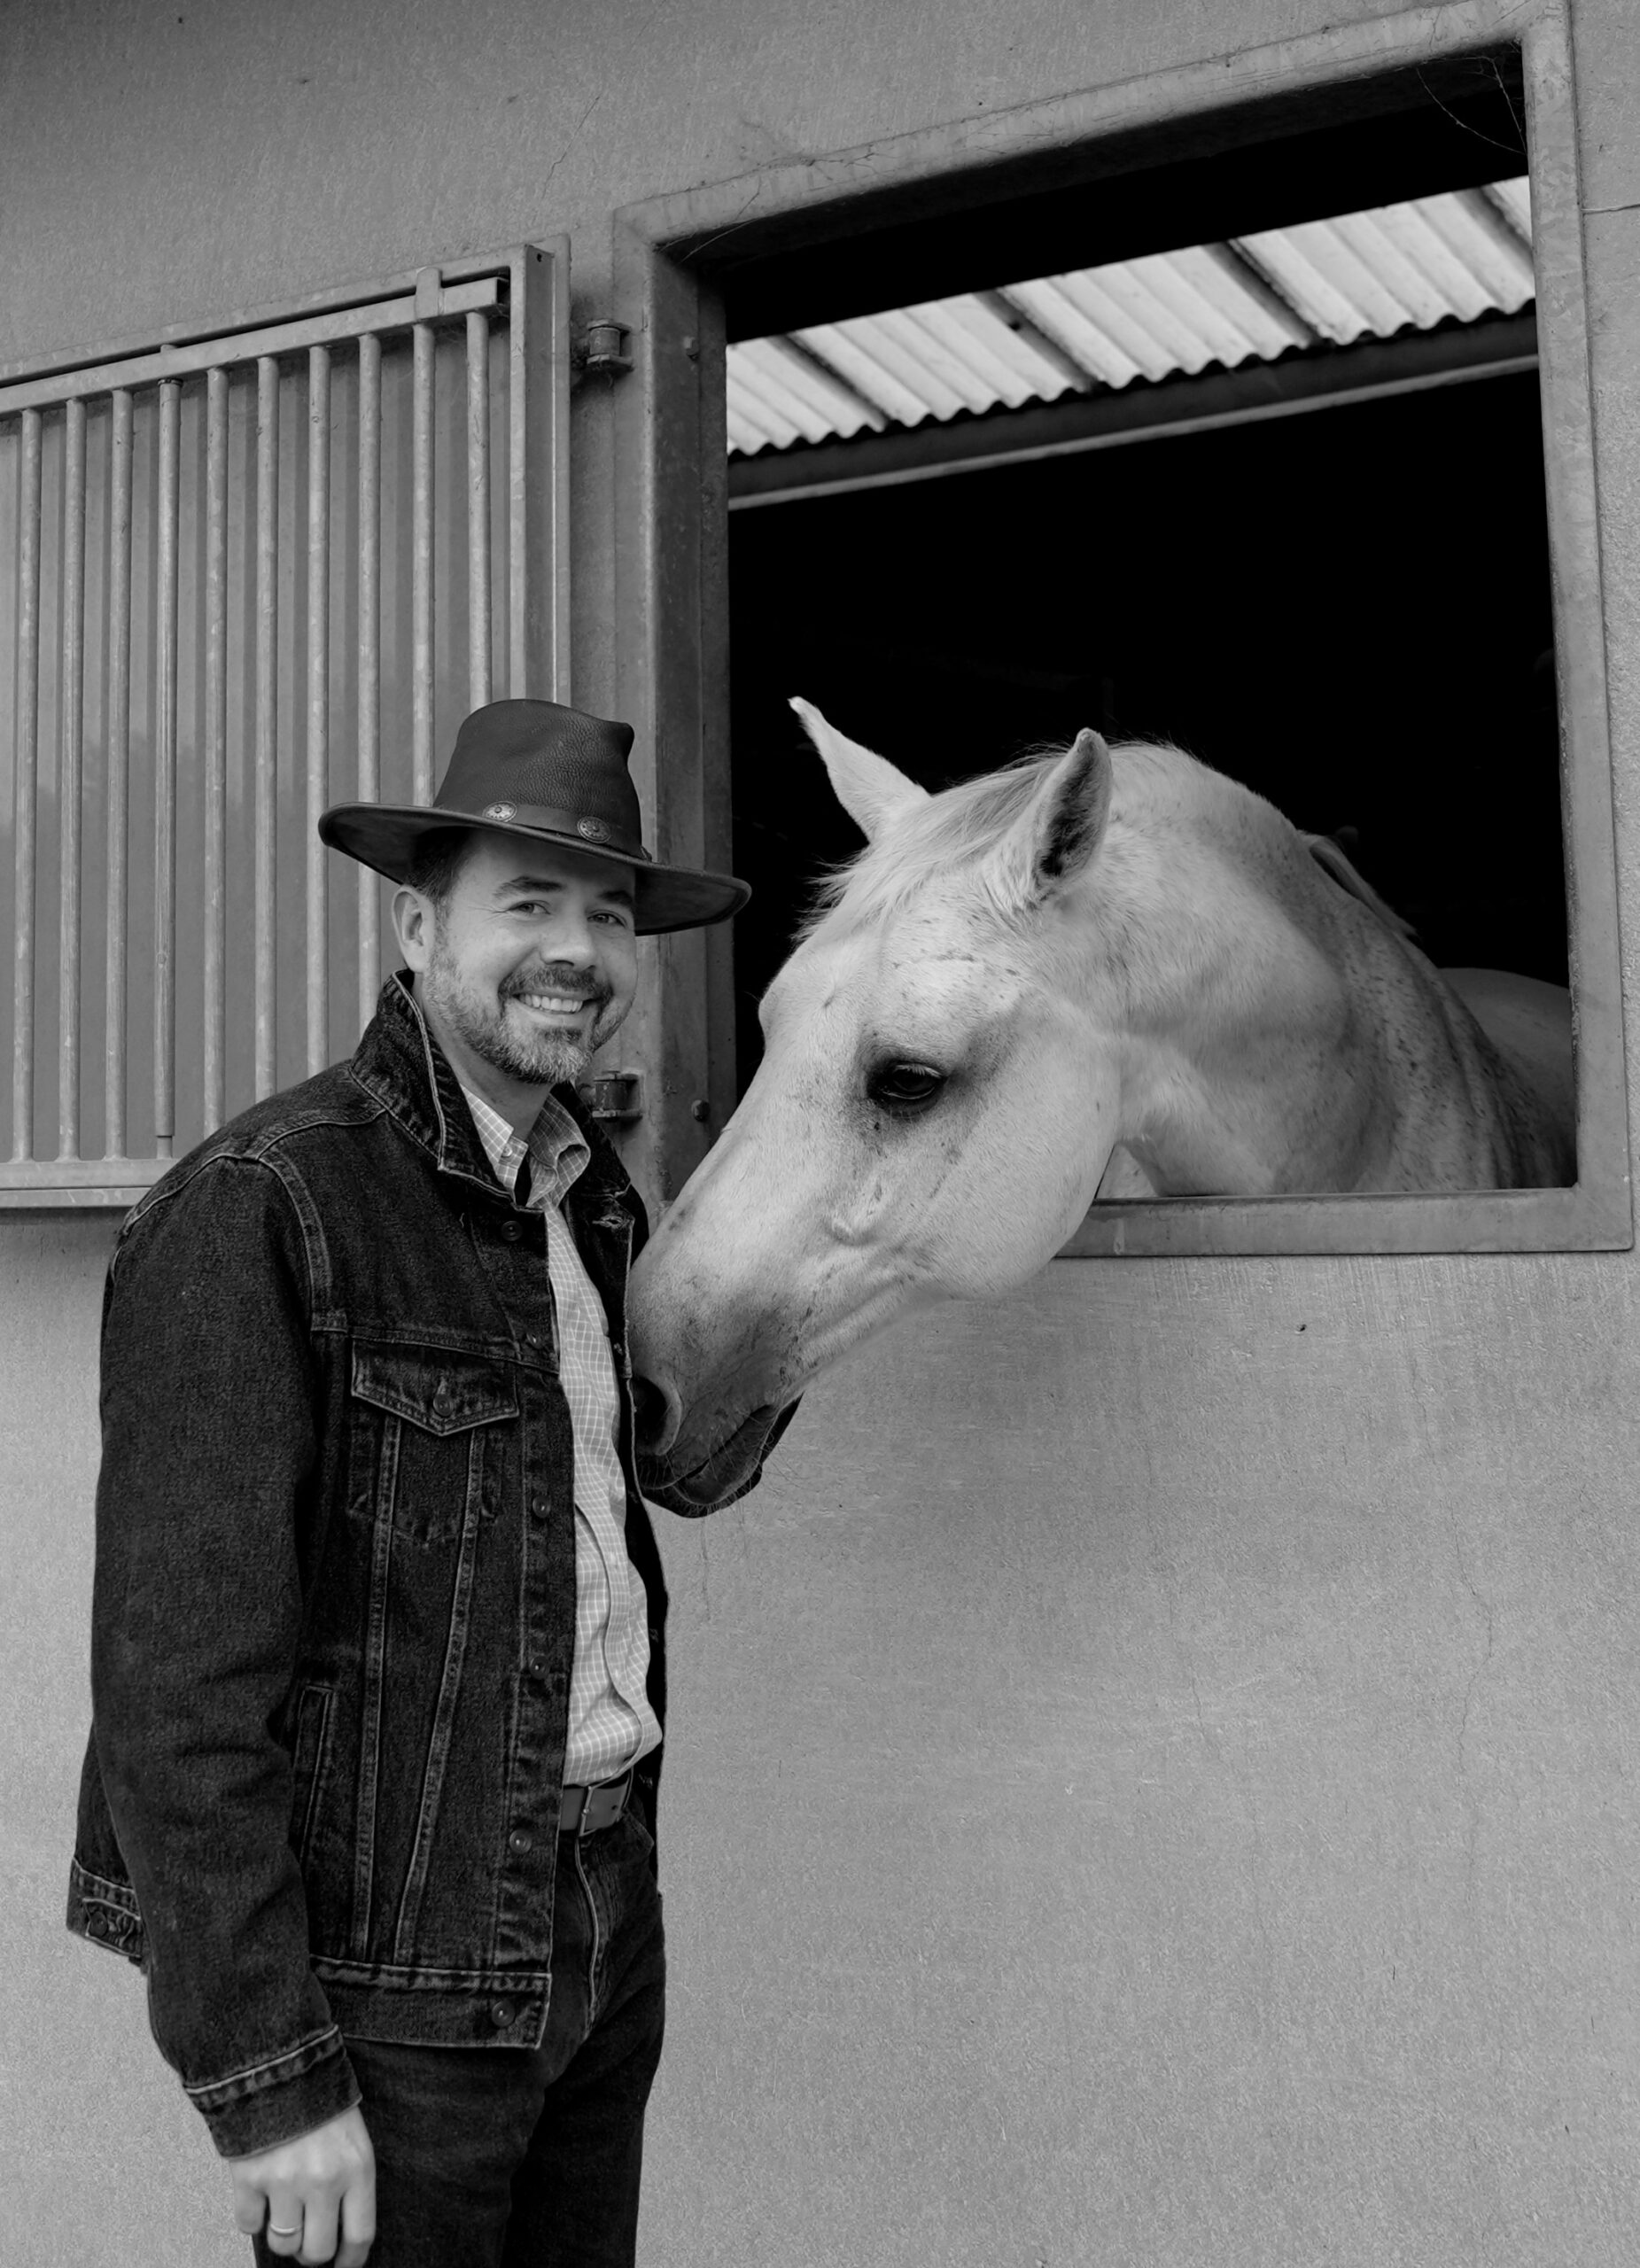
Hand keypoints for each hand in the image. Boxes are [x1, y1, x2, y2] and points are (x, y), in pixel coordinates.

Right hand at [230, 2105, 375, 2264]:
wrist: (279, 2062)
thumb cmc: (321, 2098)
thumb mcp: (352, 2135)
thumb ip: (350, 2179)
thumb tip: (340, 2228)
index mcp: (357, 2168)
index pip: (360, 2235)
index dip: (351, 2260)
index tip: (343, 2265)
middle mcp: (323, 2181)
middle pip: (317, 2251)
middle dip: (312, 2251)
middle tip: (308, 2237)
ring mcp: (284, 2182)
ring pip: (283, 2243)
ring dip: (282, 2234)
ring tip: (284, 2211)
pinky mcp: (249, 2178)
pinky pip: (248, 2225)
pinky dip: (252, 2216)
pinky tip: (259, 2194)